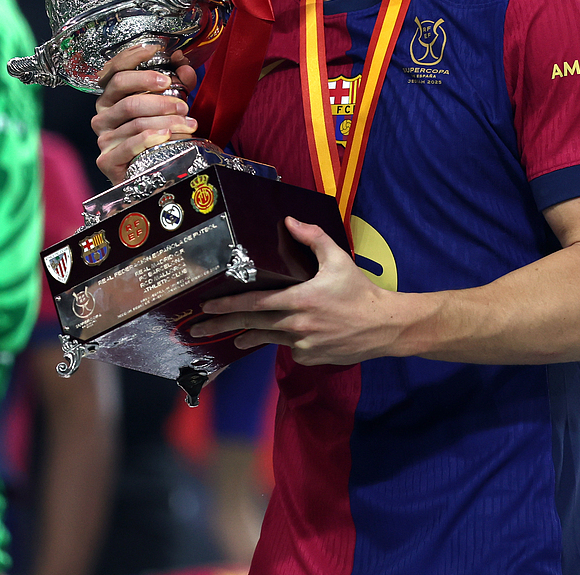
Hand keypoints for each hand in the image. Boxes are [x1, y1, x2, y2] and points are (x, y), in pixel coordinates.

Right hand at [92, 45, 198, 183]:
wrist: (155, 173)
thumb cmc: (160, 135)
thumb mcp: (171, 104)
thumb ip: (178, 82)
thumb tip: (183, 63)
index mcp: (111, 96)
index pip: (114, 69)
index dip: (133, 57)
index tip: (157, 50)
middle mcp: (102, 114)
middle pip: (122, 89)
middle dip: (156, 91)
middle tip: (182, 101)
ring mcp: (103, 137)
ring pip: (134, 118)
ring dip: (166, 118)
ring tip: (189, 123)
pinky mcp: (107, 160)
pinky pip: (131, 143)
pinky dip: (152, 137)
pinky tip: (168, 134)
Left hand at [190, 217, 405, 365]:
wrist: (382, 326)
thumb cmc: (358, 290)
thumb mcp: (337, 258)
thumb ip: (312, 237)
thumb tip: (289, 221)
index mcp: (300, 299)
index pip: (256, 302)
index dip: (229, 304)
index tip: (207, 306)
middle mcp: (297, 325)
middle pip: (251, 324)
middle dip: (221, 326)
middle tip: (197, 329)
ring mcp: (302, 345)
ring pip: (267, 339)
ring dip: (245, 337)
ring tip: (230, 339)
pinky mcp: (309, 358)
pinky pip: (287, 348)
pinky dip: (281, 340)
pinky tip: (280, 335)